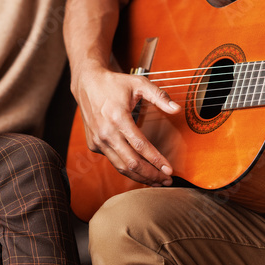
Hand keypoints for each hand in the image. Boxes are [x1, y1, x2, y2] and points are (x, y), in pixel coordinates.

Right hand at [73, 59, 180, 186]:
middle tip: (166, 181)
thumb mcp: (139, 83)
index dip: (156, 160)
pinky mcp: (94, 145)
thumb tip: (177, 109)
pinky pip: (113, 160)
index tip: (169, 170)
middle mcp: (106, 132)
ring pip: (121, 167)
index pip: (140, 146)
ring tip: (156, 181)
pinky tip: (140, 171)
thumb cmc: (114, 84)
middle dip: (151, 175)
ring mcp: (98, 140)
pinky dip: (127, 168)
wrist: (87, 84)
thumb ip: (159, 96)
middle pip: (131, 163)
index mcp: (118, 118)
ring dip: (140, 176)